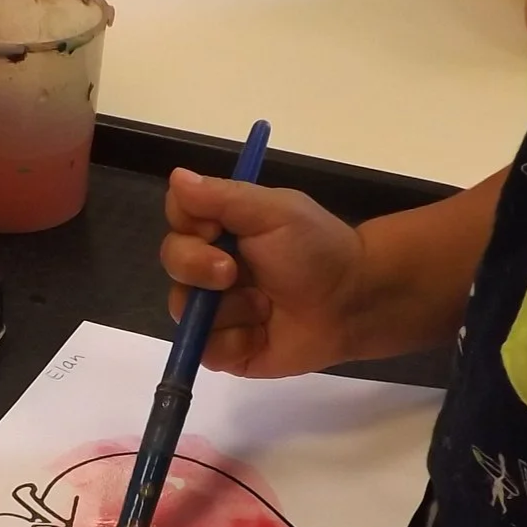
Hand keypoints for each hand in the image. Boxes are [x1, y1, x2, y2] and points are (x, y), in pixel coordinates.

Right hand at [162, 167, 367, 377]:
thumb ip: (222, 196)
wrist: (353, 301)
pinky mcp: (227, 350)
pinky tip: (261, 333)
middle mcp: (211, 267)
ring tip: (264, 307)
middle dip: (198, 267)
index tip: (215, 229)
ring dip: (226, 308)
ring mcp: (216, 311)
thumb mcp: (274, 212)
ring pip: (184, 310)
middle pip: (173, 262)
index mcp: (222, 229)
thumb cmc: (317, 249)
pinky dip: (234, 342)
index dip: (188, 226)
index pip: (177, 218)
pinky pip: (206, 350)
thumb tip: (176, 176)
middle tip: (233, 272)